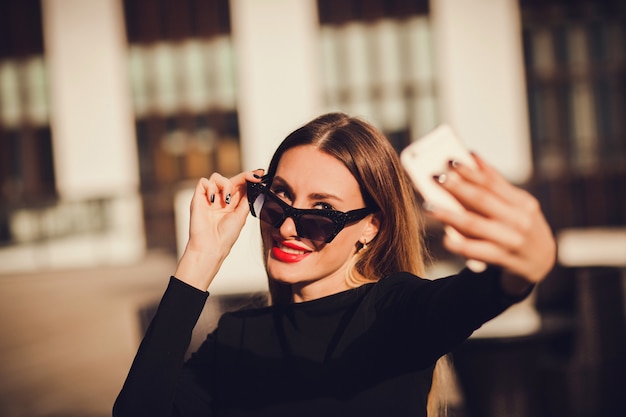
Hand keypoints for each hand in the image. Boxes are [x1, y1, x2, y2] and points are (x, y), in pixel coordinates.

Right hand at [174, 170, 263, 289]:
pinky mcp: (198, 198)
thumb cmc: (225, 236)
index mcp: (233, 203)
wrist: (211, 246)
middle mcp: (221, 198)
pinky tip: (213, 201)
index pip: (241, 185)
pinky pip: (203, 182)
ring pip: (217, 177)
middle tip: (255, 177)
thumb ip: (247, 200)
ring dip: (225, 185)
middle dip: (244, 176)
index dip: (250, 178)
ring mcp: (210, 197)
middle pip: (231, 178)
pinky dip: (210, 188)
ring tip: (225, 201)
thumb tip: (256, 187)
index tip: (261, 174)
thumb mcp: (241, 215)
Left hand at [425, 154, 555, 292]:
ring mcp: (512, 241)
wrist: (541, 265)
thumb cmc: (521, 228)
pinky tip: (445, 239)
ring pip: (475, 224)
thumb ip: (496, 184)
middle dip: (457, 187)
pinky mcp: (504, 260)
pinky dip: (460, 245)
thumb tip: (473, 156)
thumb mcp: (518, 206)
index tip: (449, 161)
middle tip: (435, 177)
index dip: (469, 171)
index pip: (492, 183)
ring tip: (428, 206)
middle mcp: (519, 220)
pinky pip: (477, 251)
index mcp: (522, 203)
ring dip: (449, 214)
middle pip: (482, 200)